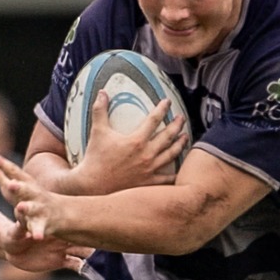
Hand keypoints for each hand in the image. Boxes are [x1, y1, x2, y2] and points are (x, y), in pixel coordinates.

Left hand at [0, 148, 68, 241]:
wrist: (60, 213)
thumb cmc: (30, 195)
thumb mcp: (13, 181)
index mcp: (24, 182)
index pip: (12, 172)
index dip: (2, 164)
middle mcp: (33, 193)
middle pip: (24, 188)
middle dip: (17, 186)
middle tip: (10, 184)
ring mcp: (39, 208)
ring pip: (32, 208)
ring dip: (27, 208)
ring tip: (21, 207)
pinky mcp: (43, 224)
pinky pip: (39, 229)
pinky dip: (38, 232)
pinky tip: (36, 237)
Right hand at [71, 92, 187, 194]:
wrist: (93, 185)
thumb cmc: (95, 159)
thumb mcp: (97, 132)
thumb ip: (100, 111)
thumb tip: (101, 93)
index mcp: (136, 140)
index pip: (154, 119)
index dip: (162, 109)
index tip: (167, 102)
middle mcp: (147, 154)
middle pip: (168, 136)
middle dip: (176, 125)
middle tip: (181, 118)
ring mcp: (149, 169)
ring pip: (171, 154)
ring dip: (180, 144)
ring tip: (185, 137)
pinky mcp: (148, 182)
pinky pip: (167, 178)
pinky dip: (176, 173)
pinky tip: (181, 169)